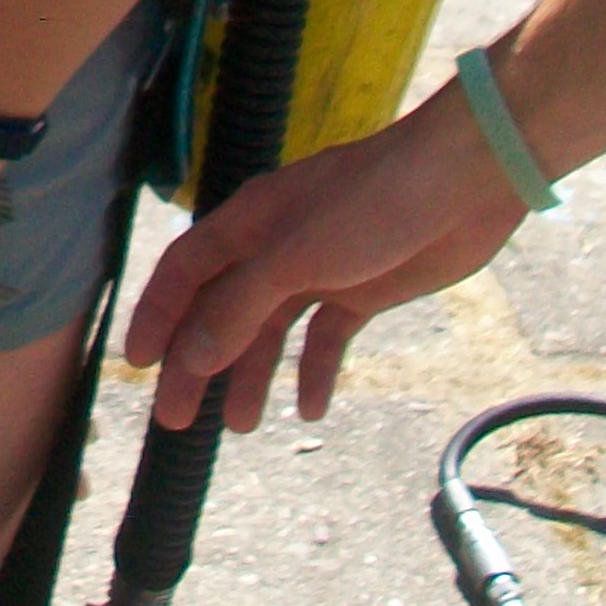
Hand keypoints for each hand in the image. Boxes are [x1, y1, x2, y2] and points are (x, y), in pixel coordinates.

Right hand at [123, 88, 525, 431]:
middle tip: (178, 421)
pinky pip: (327, 337)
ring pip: (272, 330)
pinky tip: (312, 407)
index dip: (158, 316)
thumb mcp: (297, 256)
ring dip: (253, 374)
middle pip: (223, 310)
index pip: (185, 273)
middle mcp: (277, 246)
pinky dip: (316, 370)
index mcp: (250, 224)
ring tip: (242, 426)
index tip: (139, 366)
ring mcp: (322, 268)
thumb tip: (189, 355)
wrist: (466, 179)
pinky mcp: (365, 289)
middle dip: (198, 364)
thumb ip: (240, 306)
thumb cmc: (375, 200)